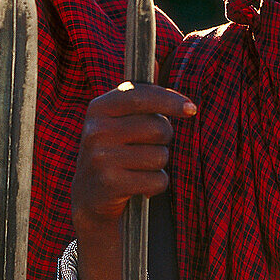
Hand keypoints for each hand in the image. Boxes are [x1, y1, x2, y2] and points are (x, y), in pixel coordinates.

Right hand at [71, 82, 195, 279]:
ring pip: (160, 155)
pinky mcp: (111, 183)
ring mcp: (101, 157)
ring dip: (159, 164)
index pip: (139, 95)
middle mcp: (97, 130)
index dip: (169, 100)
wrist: (88, 196)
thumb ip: (139, 101)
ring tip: (141, 167)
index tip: (191, 109)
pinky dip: (156, 185)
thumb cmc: (114, 151)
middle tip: (151, 146)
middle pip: (157, 127)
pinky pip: (156, 180)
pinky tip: (141, 186)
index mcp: (98, 109)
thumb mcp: (115, 121)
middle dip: (164, 138)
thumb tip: (171, 83)